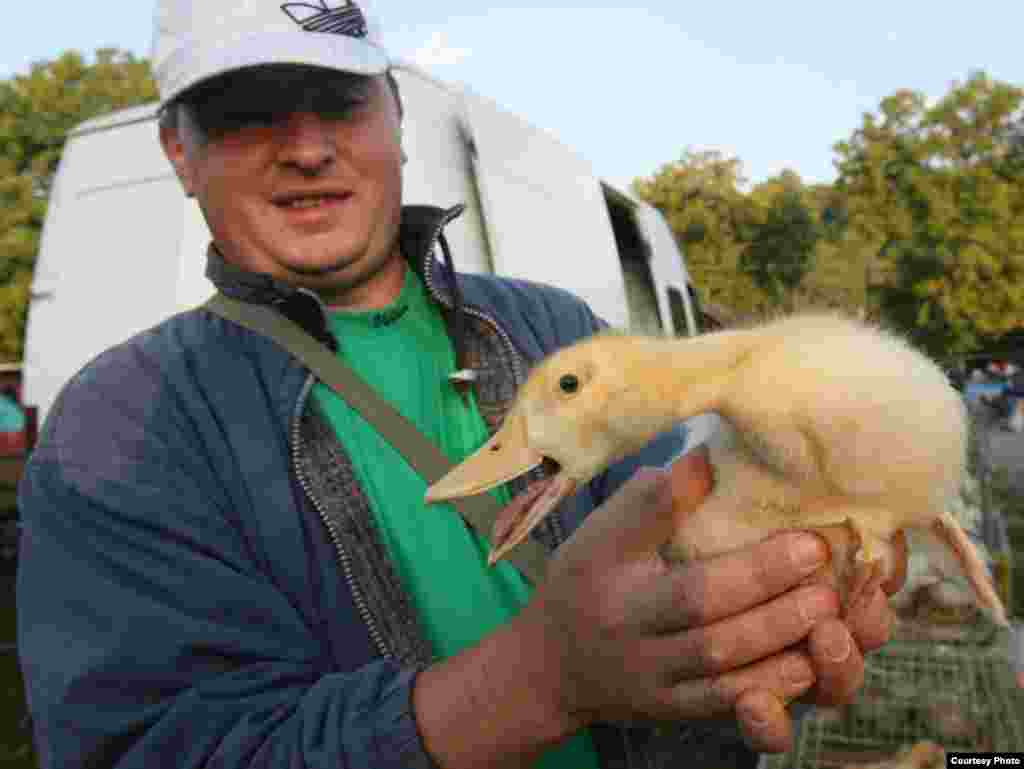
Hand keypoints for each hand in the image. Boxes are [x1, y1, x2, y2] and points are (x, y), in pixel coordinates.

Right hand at [516, 457, 853, 753]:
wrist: (550, 663)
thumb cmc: (582, 580)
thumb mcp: (600, 532)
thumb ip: (651, 500)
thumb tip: (710, 456)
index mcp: (618, 587)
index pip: (686, 577)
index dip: (750, 563)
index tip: (805, 536)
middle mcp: (634, 639)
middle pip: (711, 623)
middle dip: (774, 595)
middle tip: (824, 563)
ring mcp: (652, 682)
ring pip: (721, 666)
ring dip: (780, 638)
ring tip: (829, 609)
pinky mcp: (669, 710)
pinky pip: (720, 704)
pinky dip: (767, 687)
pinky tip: (805, 665)